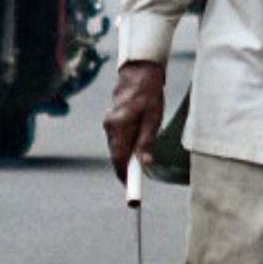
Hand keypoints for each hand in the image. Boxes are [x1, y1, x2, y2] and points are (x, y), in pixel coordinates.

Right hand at [103, 58, 166, 178]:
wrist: (139, 70)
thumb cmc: (149, 92)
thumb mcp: (153, 117)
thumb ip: (147, 141)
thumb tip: (146, 164)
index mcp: (119, 126)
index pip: (119, 159)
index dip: (124, 177)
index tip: (130, 193)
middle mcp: (110, 126)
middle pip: (117, 155)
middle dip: (127, 167)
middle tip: (139, 179)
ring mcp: (109, 122)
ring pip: (117, 146)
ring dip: (128, 154)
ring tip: (143, 155)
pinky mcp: (111, 119)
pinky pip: (118, 138)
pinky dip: (126, 144)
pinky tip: (138, 139)